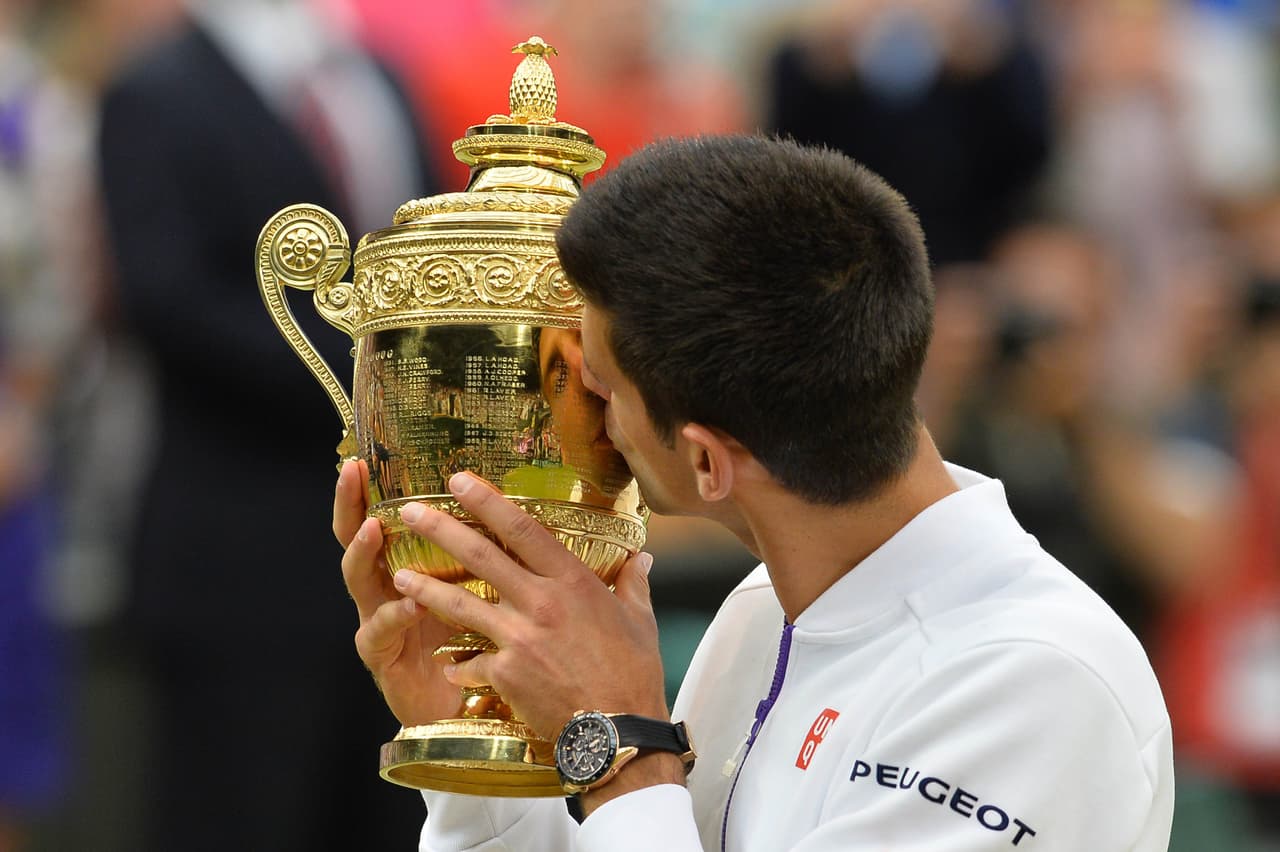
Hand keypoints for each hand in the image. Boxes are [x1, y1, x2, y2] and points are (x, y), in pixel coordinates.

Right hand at [334, 459, 458, 725]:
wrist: (460, 704)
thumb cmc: (468, 641)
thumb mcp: (473, 589)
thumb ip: (478, 555)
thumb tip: (504, 505)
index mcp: (405, 567)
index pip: (383, 519)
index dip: (372, 490)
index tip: (367, 456)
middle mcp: (383, 588)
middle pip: (355, 539)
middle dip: (351, 505)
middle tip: (352, 473)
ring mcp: (376, 620)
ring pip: (358, 580)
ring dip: (364, 552)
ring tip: (374, 529)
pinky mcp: (381, 655)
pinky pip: (380, 630)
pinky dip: (396, 613)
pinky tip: (412, 601)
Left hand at [390, 471, 668, 741]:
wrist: (619, 731)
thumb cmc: (634, 673)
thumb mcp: (640, 620)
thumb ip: (633, 583)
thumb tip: (640, 558)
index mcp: (573, 582)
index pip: (523, 528)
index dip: (488, 501)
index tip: (460, 481)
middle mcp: (541, 602)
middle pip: (480, 555)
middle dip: (441, 529)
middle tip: (411, 511)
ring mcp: (518, 637)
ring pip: (460, 603)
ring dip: (425, 588)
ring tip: (399, 577)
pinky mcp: (505, 672)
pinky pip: (471, 661)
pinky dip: (459, 662)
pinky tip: (447, 663)